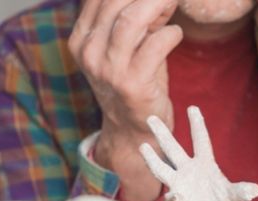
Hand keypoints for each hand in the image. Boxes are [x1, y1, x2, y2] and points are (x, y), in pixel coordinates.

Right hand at [68, 0, 182, 199]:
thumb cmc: (135, 84)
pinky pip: (153, 46)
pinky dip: (170, 34)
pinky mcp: (132, 84)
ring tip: (172, 2)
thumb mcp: (127, 49)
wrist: (134, 131)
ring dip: (157, 5)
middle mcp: (89, 52)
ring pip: (131, 21)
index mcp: (81, 40)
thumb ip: (138, 21)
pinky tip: (176, 33)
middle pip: (115, 3)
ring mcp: (109, 69)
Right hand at [140, 107, 257, 200]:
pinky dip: (173, 197)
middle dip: (162, 134)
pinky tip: (176, 197)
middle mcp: (189, 170)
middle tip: (151, 117)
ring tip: (143, 147)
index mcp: (206, 164)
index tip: (192, 107)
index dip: (197, 125)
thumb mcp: (236, 196)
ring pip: (162, 169)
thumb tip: (254, 190)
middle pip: (173, 148)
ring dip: (153, 159)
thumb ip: (243, 191)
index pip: (201, 140)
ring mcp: (180, 184)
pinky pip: (172, 197)